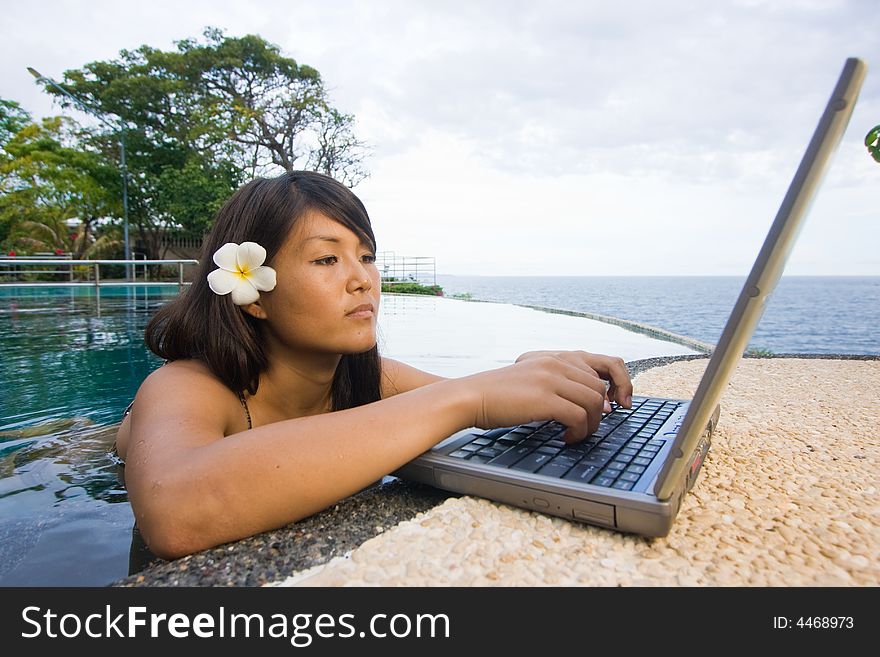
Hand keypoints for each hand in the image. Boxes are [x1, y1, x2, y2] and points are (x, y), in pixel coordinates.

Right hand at [459, 353, 624, 443]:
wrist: (470, 396)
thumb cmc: (499, 395)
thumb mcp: (531, 378)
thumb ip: (558, 382)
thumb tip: (595, 403)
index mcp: (554, 357)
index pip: (603, 364)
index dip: (616, 386)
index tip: (613, 406)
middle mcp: (556, 362)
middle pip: (600, 388)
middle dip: (601, 413)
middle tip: (587, 428)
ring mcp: (550, 379)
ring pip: (594, 403)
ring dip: (590, 425)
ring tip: (576, 435)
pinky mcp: (544, 398)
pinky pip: (578, 417)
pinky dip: (578, 432)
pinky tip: (565, 438)